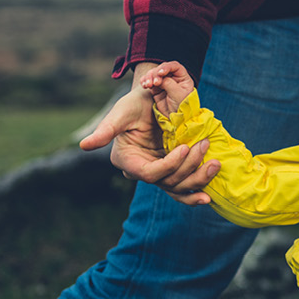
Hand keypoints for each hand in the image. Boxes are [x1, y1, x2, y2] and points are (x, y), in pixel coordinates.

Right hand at [78, 72, 219, 205]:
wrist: (152, 102)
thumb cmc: (134, 104)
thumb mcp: (120, 114)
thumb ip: (105, 131)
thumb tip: (83, 145)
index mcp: (128, 161)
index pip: (149, 173)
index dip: (168, 165)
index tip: (185, 148)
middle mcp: (143, 171)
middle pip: (167, 183)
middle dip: (189, 169)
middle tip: (204, 147)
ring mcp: (159, 174)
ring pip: (178, 188)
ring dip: (198, 180)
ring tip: (215, 165)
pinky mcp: (172, 172)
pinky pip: (183, 188)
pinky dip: (195, 192)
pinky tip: (208, 197)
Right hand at [138, 60, 195, 115]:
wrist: (176, 119)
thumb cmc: (181, 106)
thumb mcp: (177, 94)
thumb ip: (169, 83)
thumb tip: (160, 77)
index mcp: (183, 78)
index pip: (174, 66)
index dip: (167, 67)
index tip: (161, 73)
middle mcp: (174, 78)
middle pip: (162, 69)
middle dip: (156, 74)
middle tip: (154, 83)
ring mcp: (164, 82)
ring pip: (154, 74)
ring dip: (149, 77)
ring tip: (147, 85)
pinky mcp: (156, 88)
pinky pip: (149, 81)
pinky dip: (145, 81)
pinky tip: (144, 85)